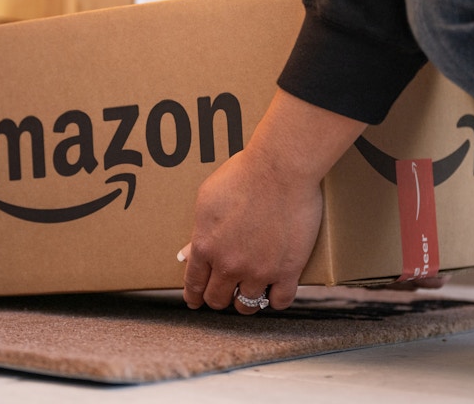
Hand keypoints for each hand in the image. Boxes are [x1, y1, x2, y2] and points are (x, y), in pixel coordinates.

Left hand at [180, 147, 323, 313]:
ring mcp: (259, 270)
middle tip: (223, 294)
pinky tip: (274, 292)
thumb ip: (198, 232)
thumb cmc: (242, 175)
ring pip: (248, 305)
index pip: (194, 283)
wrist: (280, 169)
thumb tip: (186, 254)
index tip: (195, 301)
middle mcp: (229, 264)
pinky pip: (280, 301)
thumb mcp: (207, 200)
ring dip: (247, 301)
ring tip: (250, 293)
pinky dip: (276, 299)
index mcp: (206, 247)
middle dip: (218, 298)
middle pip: (218, 299)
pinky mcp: (288, 270)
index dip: (193, 296)